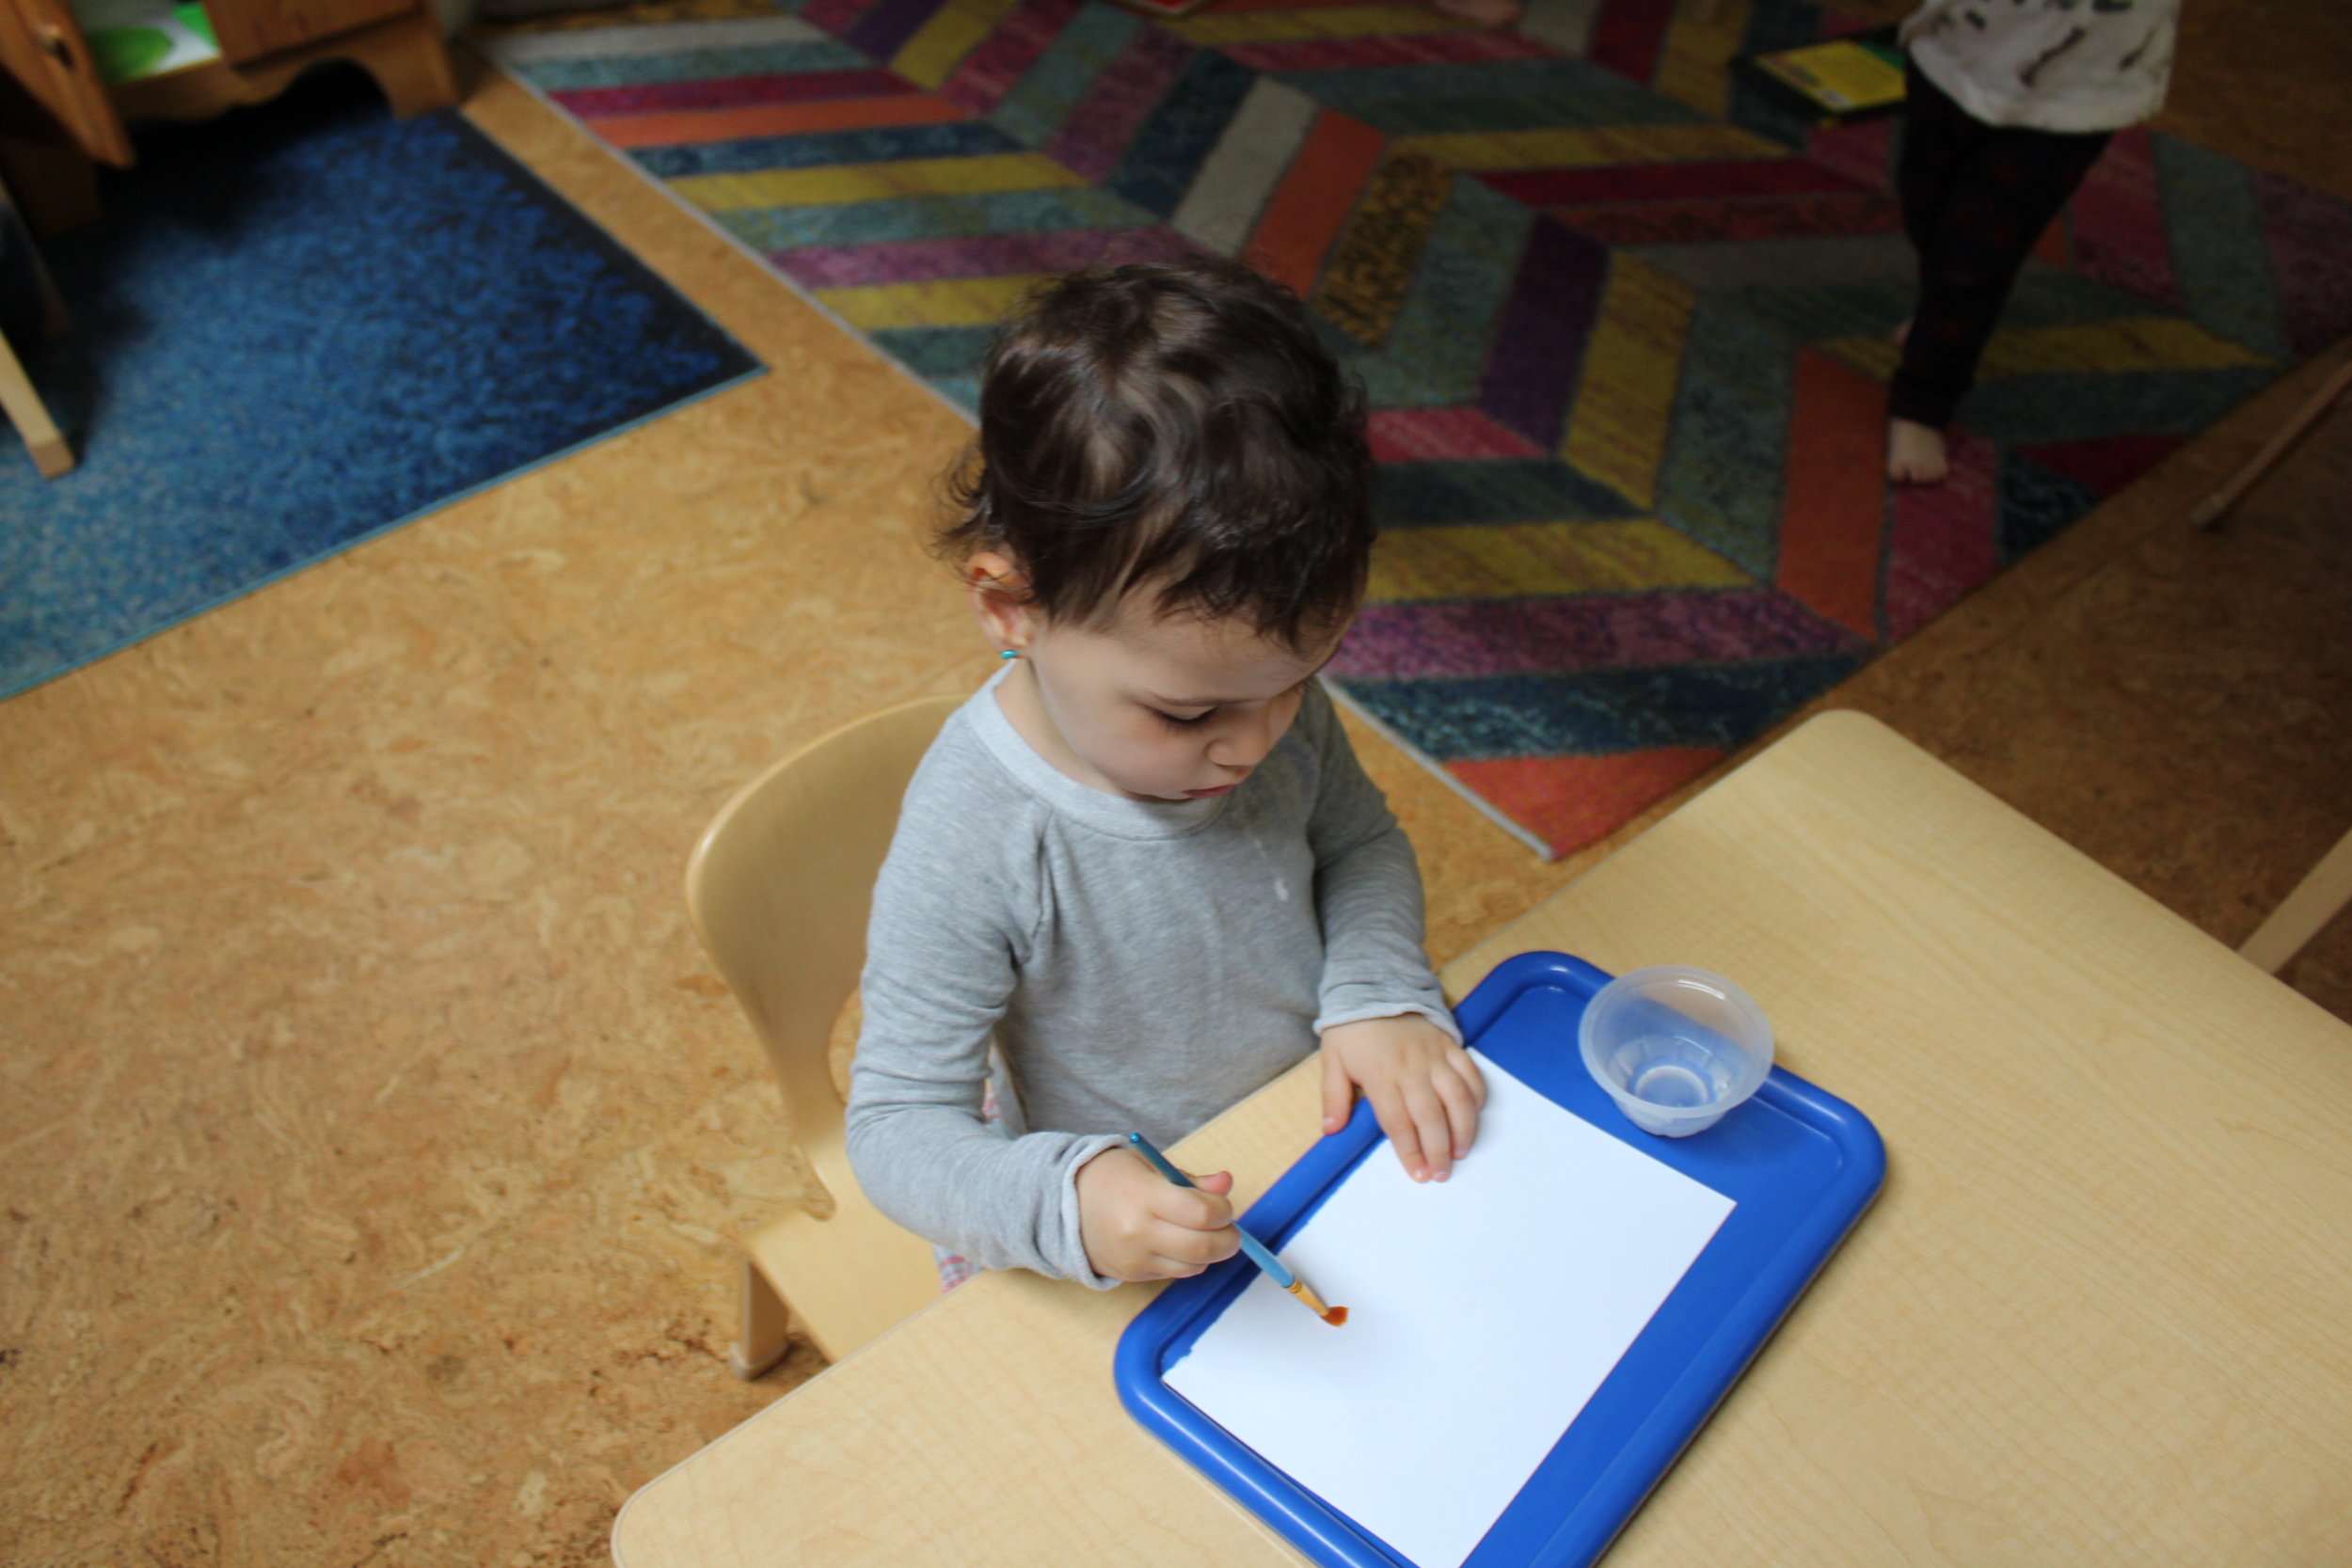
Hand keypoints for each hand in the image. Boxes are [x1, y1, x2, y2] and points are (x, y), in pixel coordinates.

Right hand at [1075, 1146, 1241, 1282]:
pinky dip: (1187, 1260)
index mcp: (1143, 1196)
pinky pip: (1176, 1273)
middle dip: (1228, 1239)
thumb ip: (1190, 1180)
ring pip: (1194, 1265)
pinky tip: (1177, 1242)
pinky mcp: (1133, 1274)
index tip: (1222, 1204)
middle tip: (1228, 1228)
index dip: (1223, 1210)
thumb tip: (1225, 1184)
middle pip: (1203, 1247)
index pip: (1201, 1213)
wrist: (1064, 1206)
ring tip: (1201, 1232)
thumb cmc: (1112, 1178)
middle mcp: (1138, 1231)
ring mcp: (1135, 1257)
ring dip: (1209, 1252)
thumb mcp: (1149, 1165)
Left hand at [1320, 1014, 1484, 1182]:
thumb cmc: (1352, 1029)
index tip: (1418, 1174)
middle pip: (1430, 1116)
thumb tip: (1331, 1130)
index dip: (1410, 1151)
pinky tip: (1473, 1115)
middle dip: (1438, 1150)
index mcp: (1380, 1076)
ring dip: (1463, 1128)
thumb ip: (1334, 1097)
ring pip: (1457, 1097)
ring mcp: (1434, 1057)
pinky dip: (1476, 1095)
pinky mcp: (1450, 1045)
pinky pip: (1470, 1073)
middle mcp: (1412, 1069)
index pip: (1398, 1122)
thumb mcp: (1332, 1060)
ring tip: (1460, 1153)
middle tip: (1442, 1174)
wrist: (1374, 985)